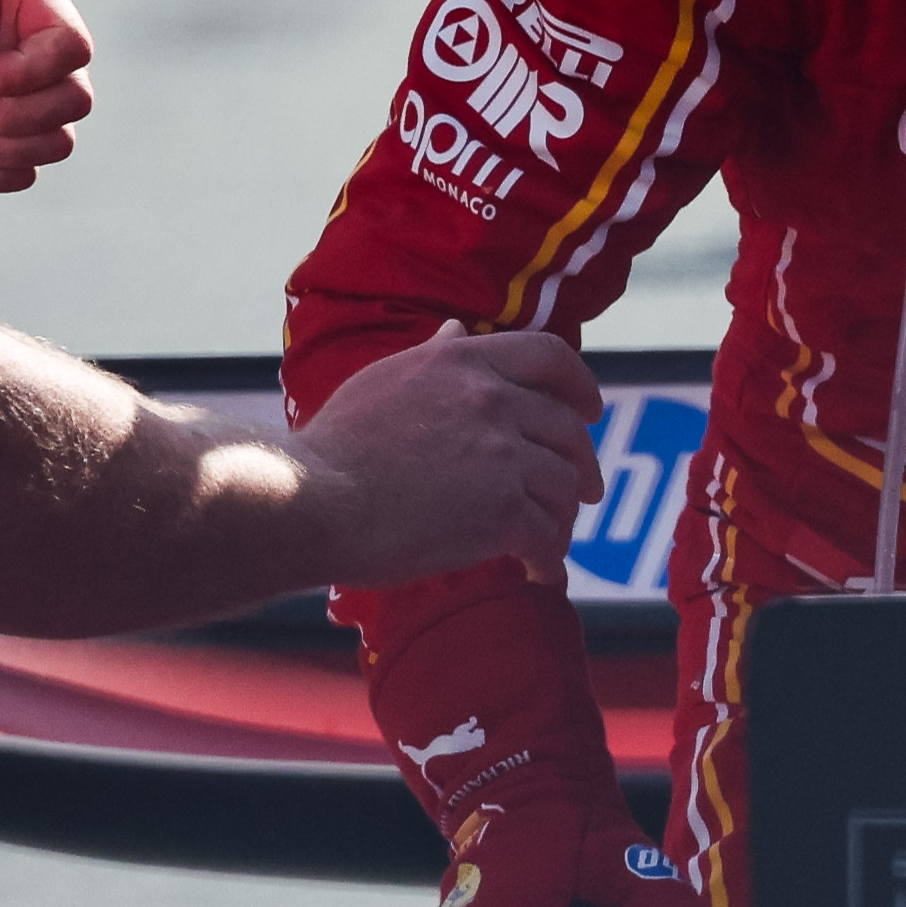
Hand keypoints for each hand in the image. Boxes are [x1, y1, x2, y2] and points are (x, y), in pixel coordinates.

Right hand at [291, 324, 607, 586]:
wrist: (314, 502)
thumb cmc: (335, 447)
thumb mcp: (384, 381)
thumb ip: (433, 358)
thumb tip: (458, 331)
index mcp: (464, 362)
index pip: (550, 357)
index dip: (580, 385)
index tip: (591, 411)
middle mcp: (492, 399)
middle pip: (566, 429)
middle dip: (581, 463)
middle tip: (586, 491)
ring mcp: (502, 455)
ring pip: (564, 486)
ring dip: (563, 518)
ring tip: (550, 541)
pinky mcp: (503, 511)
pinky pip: (550, 538)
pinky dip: (551, 561)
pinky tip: (540, 575)